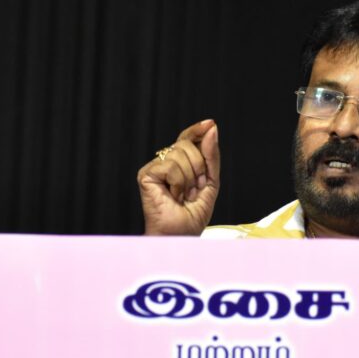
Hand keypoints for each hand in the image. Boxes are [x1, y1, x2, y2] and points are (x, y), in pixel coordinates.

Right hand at [137, 119, 220, 235]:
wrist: (181, 233)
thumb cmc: (192, 214)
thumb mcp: (211, 181)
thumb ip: (211, 156)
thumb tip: (211, 128)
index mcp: (180, 163)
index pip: (187, 138)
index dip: (197, 130)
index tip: (210, 124)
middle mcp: (165, 162)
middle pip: (186, 144)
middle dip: (199, 167)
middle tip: (196, 189)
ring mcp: (155, 167)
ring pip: (179, 154)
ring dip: (189, 179)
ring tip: (184, 195)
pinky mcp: (146, 174)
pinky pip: (170, 166)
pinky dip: (179, 183)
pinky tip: (173, 195)